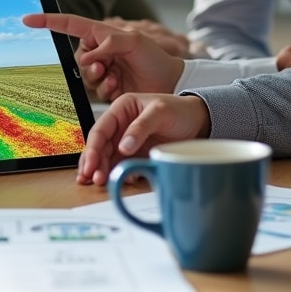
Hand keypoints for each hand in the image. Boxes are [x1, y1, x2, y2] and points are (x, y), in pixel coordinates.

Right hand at [23, 12, 184, 101]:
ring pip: (84, 76)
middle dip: (88, 63)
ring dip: (97, 78)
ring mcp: (104, 70)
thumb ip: (110, 42)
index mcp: (103, 34)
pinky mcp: (108, 88)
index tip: (29, 20)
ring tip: (113, 77)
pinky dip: (105, 90)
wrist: (170, 84)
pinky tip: (118, 86)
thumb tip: (91, 54)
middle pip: (78, 57)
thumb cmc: (156, 58)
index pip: (70, 25)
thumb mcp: (135, 41)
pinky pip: (95, 91)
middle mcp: (101, 52)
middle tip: (104, 67)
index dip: (49, 21)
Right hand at [78, 92, 209, 185]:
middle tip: (93, 178)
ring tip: (100, 182)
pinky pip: (122, 166)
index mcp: (121, 109)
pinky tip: (118, 181)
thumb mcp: (159, 112)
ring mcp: (127, 142)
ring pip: (108, 158)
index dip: (93, 147)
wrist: (198, 122)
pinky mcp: (136, 155)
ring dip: (102, 171)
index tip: (91, 163)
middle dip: (94, 163)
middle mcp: (120, 126)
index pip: (100, 129)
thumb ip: (140, 127)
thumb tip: (123, 147)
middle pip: (101, 146)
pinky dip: (117, 174)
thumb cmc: (179, 109)